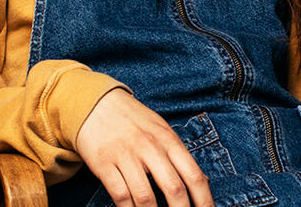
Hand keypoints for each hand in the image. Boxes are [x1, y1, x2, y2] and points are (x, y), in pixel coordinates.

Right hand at [76, 88, 213, 206]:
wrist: (97, 103)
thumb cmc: (134, 119)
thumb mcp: (160, 128)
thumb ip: (177, 153)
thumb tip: (201, 181)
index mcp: (168, 138)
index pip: (194, 174)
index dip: (204, 201)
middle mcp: (150, 146)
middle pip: (173, 189)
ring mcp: (126, 154)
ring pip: (146, 198)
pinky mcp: (105, 163)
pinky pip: (121, 195)